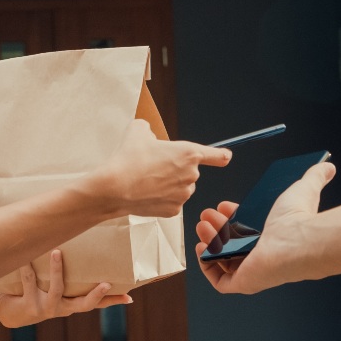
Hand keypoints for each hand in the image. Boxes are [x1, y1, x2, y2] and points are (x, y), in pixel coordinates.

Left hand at [0, 249, 132, 327]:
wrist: (8, 311)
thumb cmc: (34, 293)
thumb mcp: (52, 288)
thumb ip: (65, 276)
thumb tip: (70, 245)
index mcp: (70, 304)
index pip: (96, 304)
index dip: (112, 301)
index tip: (129, 297)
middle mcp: (61, 309)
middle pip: (84, 305)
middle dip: (96, 295)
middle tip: (108, 284)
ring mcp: (45, 309)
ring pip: (57, 288)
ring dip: (57, 270)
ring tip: (57, 251)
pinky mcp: (29, 306)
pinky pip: (30, 282)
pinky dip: (27, 267)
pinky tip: (25, 256)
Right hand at [92, 119, 231, 217]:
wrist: (114, 187)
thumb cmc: (128, 158)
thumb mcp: (138, 130)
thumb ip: (150, 130)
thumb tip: (149, 135)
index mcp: (189, 153)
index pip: (216, 156)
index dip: (220, 156)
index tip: (225, 158)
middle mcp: (191, 175)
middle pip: (189, 170)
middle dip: (175, 168)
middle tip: (153, 165)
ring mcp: (183, 195)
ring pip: (181, 187)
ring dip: (169, 183)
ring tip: (147, 179)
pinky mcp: (173, 210)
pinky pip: (171, 201)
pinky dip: (161, 198)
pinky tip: (146, 192)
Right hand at [194, 161, 335, 293]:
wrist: (298, 241)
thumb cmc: (299, 220)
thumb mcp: (303, 189)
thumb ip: (315, 176)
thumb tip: (328, 167)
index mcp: (271, 238)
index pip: (246, 230)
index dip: (231, 217)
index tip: (222, 205)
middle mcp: (262, 256)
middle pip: (231, 244)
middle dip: (215, 227)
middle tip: (207, 215)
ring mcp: (252, 271)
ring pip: (223, 260)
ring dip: (209, 242)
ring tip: (203, 225)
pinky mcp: (243, 282)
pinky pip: (219, 281)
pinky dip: (207, 265)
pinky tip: (202, 249)